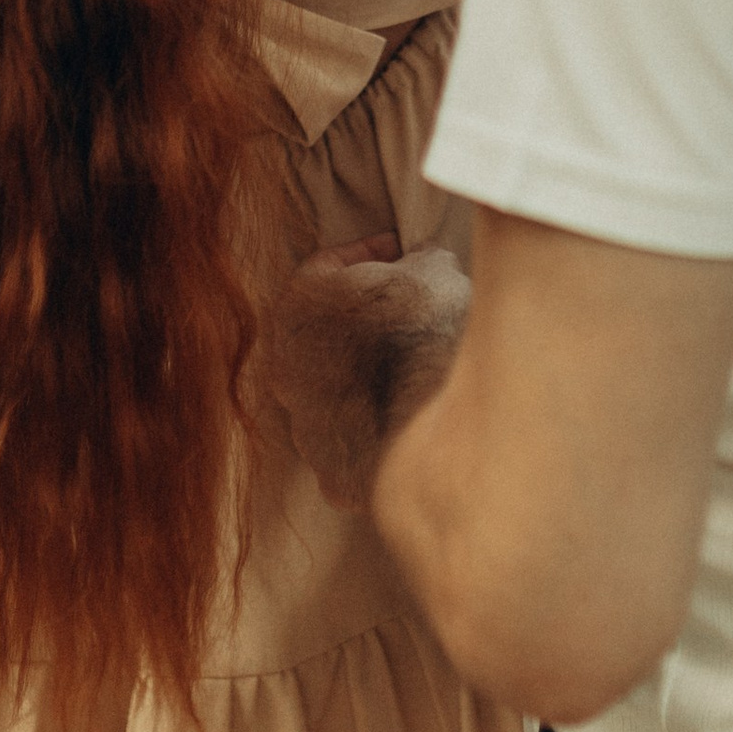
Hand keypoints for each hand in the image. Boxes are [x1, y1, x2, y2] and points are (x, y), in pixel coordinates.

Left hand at [265, 239, 470, 510]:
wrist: (447, 426)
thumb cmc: (430, 332)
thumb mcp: (433, 268)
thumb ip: (418, 261)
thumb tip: (424, 265)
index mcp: (297, 308)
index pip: (326, 267)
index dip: (368, 255)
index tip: (401, 255)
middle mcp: (285, 371)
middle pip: (325, 336)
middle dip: (365, 324)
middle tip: (408, 315)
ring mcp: (306, 430)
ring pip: (336, 396)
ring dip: (371, 381)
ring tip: (420, 370)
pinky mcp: (335, 476)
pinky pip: (356, 447)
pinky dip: (382, 433)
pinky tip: (418, 419)